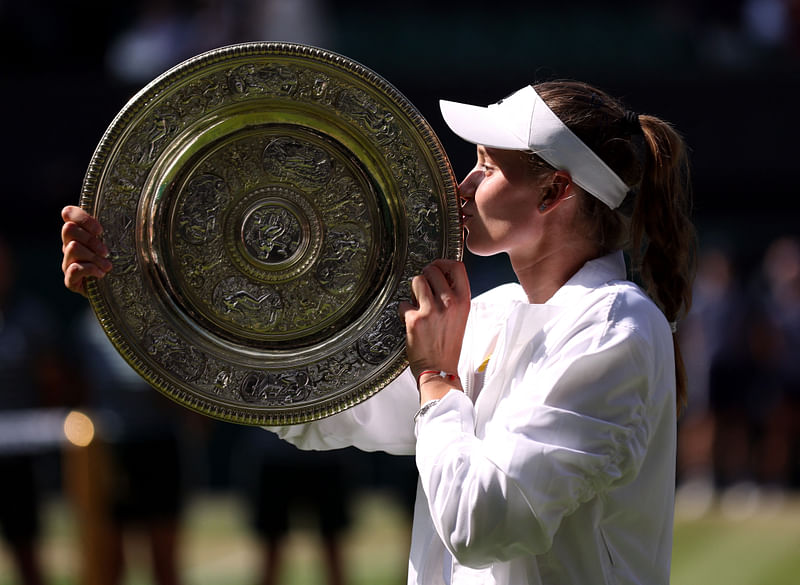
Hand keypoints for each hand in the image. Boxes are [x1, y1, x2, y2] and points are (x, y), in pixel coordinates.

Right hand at [61, 205, 111, 296]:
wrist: (117, 289)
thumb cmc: (120, 261)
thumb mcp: (118, 242)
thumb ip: (116, 228)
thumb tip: (136, 215)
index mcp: (79, 232)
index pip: (68, 213)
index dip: (83, 218)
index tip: (100, 230)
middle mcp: (69, 244)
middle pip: (69, 229)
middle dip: (91, 239)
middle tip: (106, 251)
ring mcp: (67, 262)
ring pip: (72, 248)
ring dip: (94, 257)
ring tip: (107, 266)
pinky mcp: (70, 280)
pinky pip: (74, 268)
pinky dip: (90, 270)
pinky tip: (101, 274)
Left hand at [397, 259, 470, 399]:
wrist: (440, 369)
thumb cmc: (448, 344)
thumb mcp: (460, 317)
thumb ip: (453, 296)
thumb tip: (439, 277)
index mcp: (464, 301)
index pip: (456, 267)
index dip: (443, 263)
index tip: (437, 268)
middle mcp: (449, 303)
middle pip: (432, 270)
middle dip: (425, 277)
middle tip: (423, 290)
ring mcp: (432, 310)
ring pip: (416, 281)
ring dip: (413, 291)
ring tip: (416, 304)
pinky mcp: (415, 319)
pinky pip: (403, 303)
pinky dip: (404, 311)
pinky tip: (410, 321)